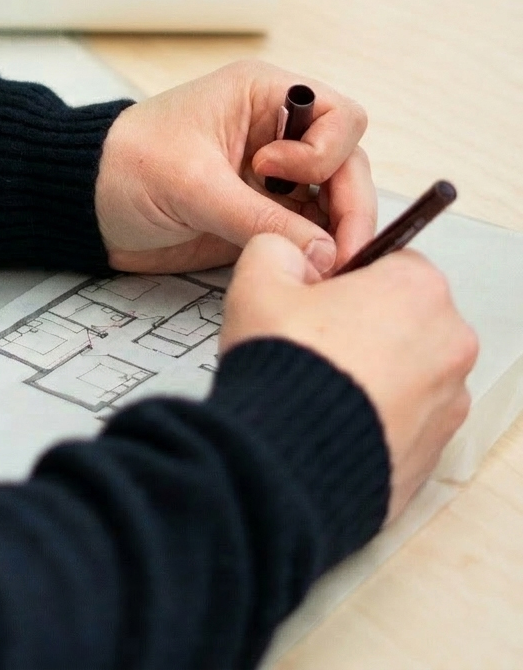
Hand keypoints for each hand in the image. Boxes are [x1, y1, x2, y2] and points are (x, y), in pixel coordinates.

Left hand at [95, 60, 374, 275]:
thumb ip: (260, 218)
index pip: (338, 117)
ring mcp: (275, 176)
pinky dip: (318, 250)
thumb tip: (326, 252)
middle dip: (350, 206)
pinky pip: (311, 229)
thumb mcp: (193, 186)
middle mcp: (277, 131)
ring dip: (339, 233)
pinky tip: (313, 270)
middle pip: (347, 163)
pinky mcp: (263, 212)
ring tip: (327, 269)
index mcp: (263, 96)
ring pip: (336, 201)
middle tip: (343, 254)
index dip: (325, 152)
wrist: (86, 203)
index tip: (276, 176)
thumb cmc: (126, 167)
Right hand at [222, 235, 477, 521]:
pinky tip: (329, 417)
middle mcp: (449, 343)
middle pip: (403, 316)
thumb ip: (277, 249)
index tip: (315, 296)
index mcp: (417, 289)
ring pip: (407, 369)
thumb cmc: (283, 367)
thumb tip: (288, 254)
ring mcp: (448, 402)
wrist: (285, 459)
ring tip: (316, 384)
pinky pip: (404, 417)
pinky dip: (375, 413)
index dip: (345, 277)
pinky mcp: (434, 450)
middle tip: (310, 340)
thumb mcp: (259, 280)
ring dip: (371, 369)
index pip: (389, 261)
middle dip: (363, 323)